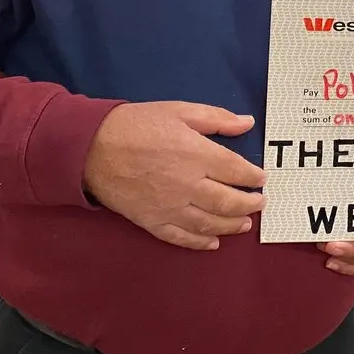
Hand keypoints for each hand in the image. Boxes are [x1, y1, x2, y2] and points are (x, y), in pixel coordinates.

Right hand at [83, 101, 265, 250]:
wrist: (92, 148)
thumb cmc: (137, 125)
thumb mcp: (180, 111)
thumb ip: (216, 119)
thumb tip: (247, 123)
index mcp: (197, 155)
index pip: (237, 171)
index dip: (253, 177)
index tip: (261, 179)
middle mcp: (188, 184)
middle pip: (228, 201)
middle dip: (248, 204)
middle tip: (259, 203)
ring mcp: (170, 206)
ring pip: (209, 223)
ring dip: (231, 225)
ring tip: (244, 224)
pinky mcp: (152, 221)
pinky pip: (181, 237)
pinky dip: (200, 242)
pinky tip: (213, 242)